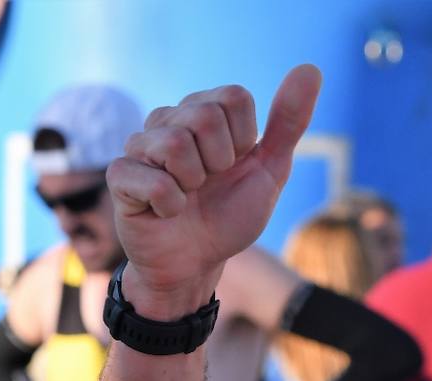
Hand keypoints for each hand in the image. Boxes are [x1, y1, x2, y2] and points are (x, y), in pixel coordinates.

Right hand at [107, 65, 321, 315]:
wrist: (198, 261)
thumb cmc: (230, 214)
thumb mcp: (270, 169)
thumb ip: (288, 122)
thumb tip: (311, 69)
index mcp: (204, 113)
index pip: (234, 97)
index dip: (245, 139)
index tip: (237, 163)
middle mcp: (168, 121)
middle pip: (205, 116)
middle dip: (220, 161)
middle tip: (210, 183)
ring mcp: (140, 147)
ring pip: (175, 144)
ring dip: (194, 183)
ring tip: (188, 196)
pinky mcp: (120, 177)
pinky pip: (153, 181)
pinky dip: (170, 206)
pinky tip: (166, 212)